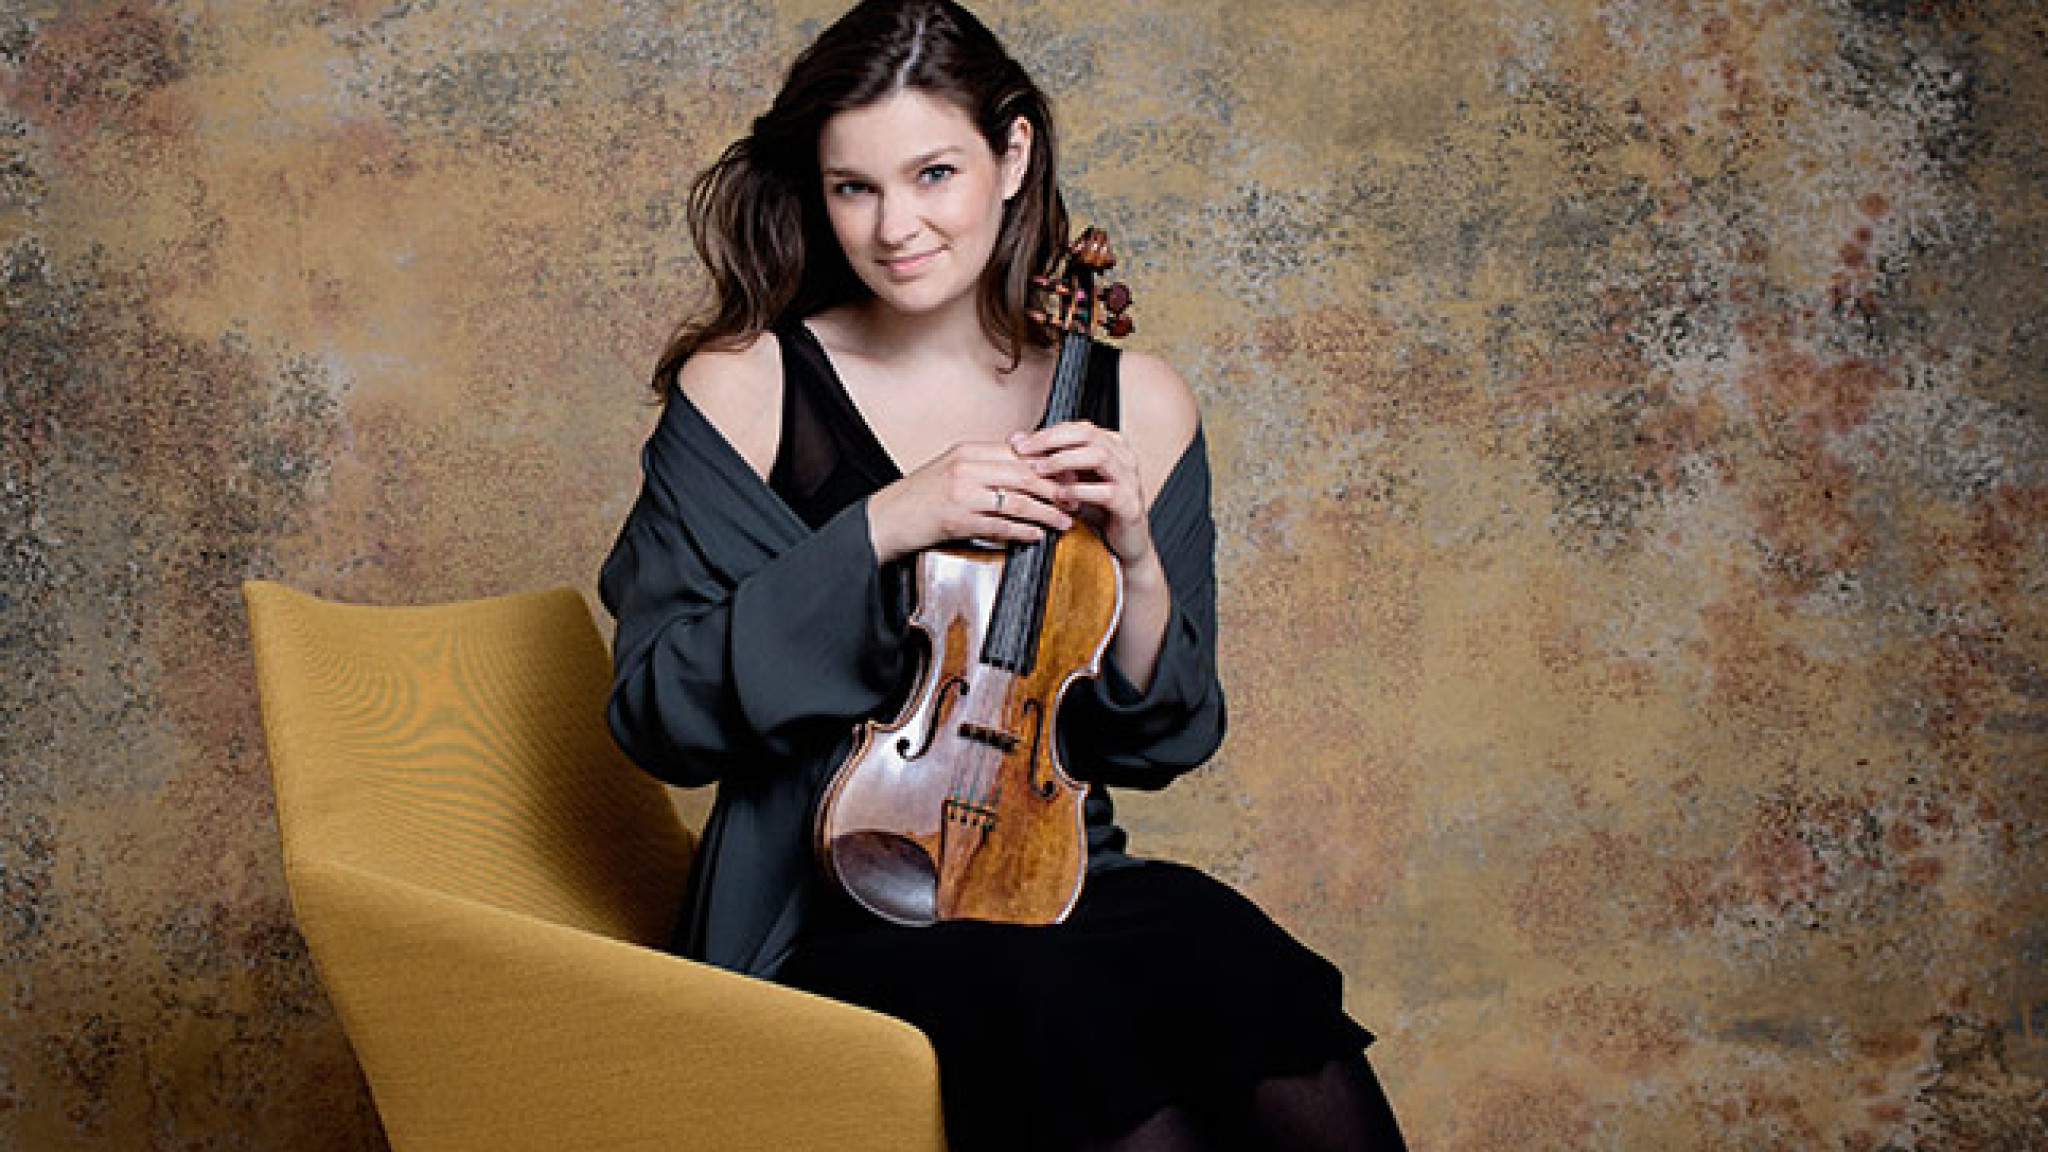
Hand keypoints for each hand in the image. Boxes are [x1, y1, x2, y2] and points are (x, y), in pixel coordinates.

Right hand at [866, 441, 1073, 563]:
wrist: (885, 520)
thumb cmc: (918, 498)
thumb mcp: (951, 470)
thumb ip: (984, 465)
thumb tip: (1020, 464)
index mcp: (968, 451)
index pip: (1019, 454)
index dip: (1049, 465)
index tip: (1068, 476)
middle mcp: (967, 467)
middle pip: (1026, 474)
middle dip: (1056, 488)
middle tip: (1075, 499)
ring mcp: (963, 493)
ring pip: (1019, 500)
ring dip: (1047, 512)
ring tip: (1064, 521)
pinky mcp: (959, 519)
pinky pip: (1001, 524)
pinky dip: (1024, 530)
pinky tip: (1037, 534)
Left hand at [1007, 422, 1155, 572]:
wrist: (1126, 541)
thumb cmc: (1099, 509)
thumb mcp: (1071, 480)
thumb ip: (1049, 459)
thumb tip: (1017, 440)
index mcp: (1111, 446)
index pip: (1076, 427)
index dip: (1046, 433)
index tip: (1019, 442)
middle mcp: (1123, 457)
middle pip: (1087, 434)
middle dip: (1051, 440)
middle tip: (1025, 451)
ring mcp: (1129, 479)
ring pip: (1099, 456)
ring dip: (1065, 461)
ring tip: (1040, 470)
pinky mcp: (1129, 504)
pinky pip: (1106, 492)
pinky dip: (1080, 491)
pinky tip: (1060, 496)